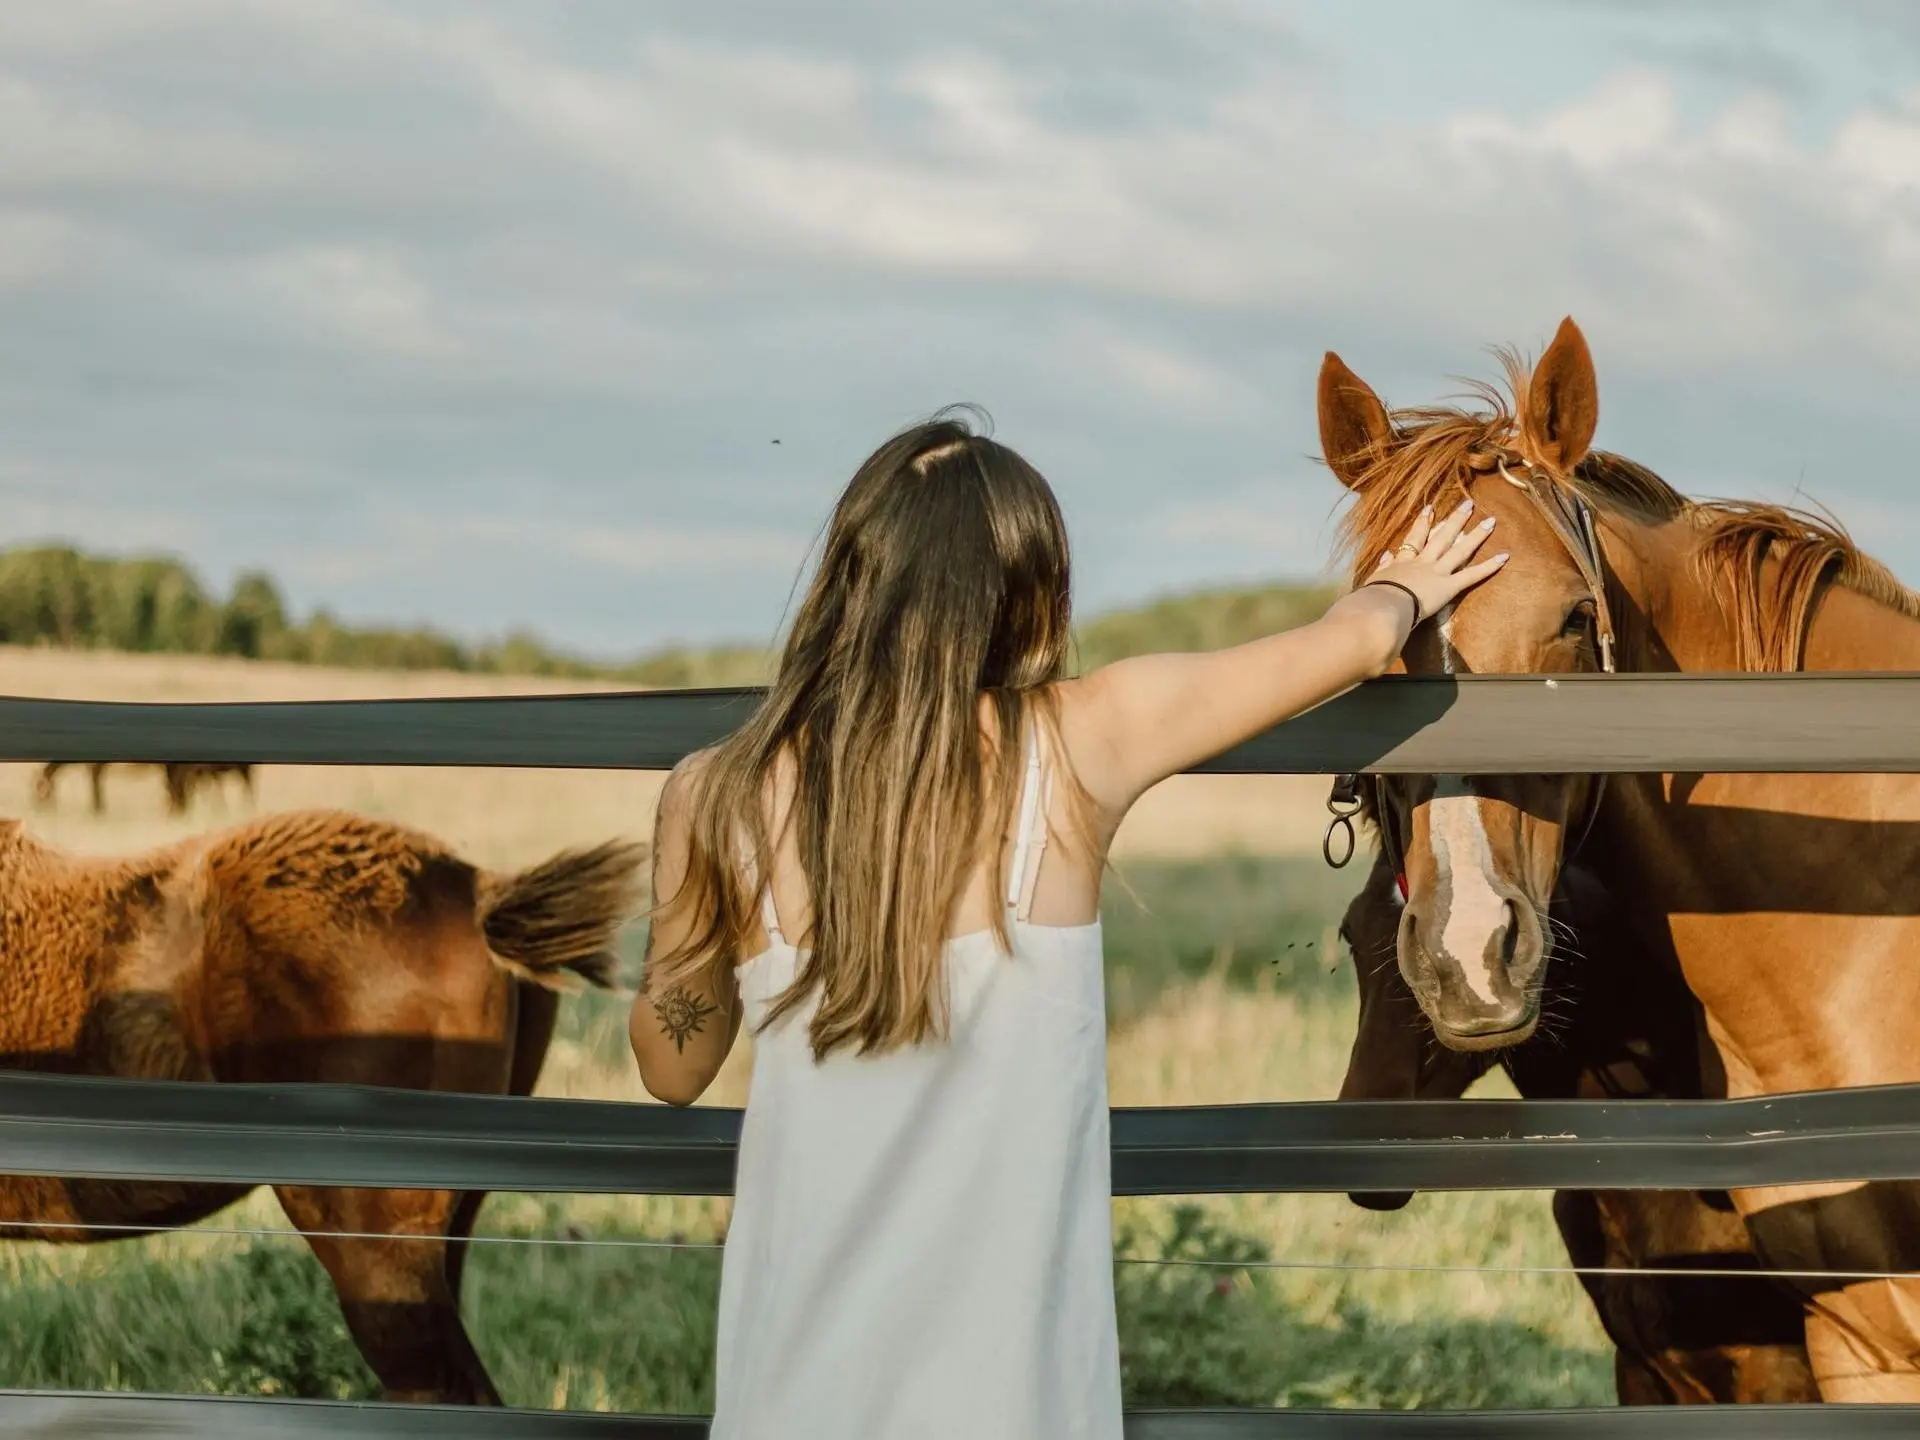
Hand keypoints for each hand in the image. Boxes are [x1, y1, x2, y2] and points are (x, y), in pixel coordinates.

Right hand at [1365, 498, 1508, 624]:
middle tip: (1468, 504)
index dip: (1423, 523)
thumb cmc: (1373, 597)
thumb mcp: (1374, 580)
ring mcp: (1437, 572)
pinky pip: (1471, 575)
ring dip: (1476, 534)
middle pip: (1442, 537)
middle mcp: (1423, 563)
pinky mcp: (1448, 586)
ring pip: (1460, 550)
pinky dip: (1488, 566)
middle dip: (1455, 520)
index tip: (1430, 509)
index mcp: (1403, 563)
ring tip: (1491, 520)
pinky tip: (1504, 556)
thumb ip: (1383, 567)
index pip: (1415, 539)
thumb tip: (1386, 554)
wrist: (1381, 606)